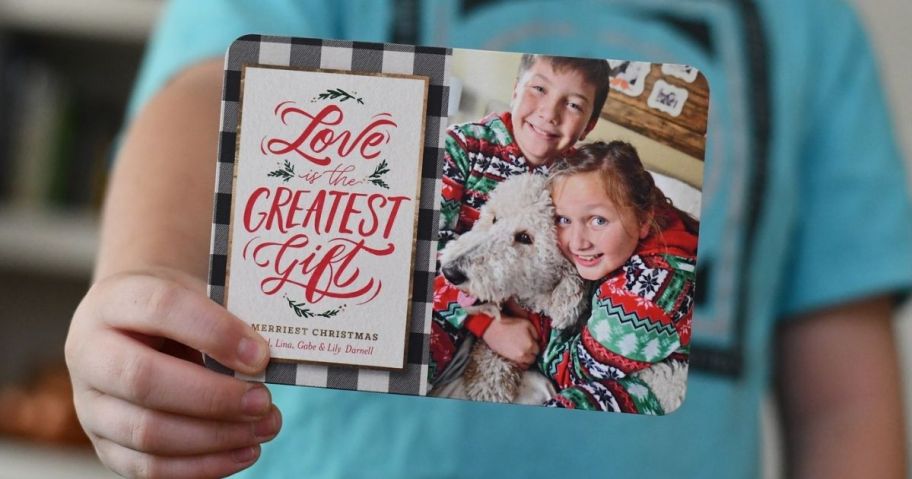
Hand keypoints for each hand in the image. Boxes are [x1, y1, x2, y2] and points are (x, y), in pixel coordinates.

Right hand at [65, 268, 279, 478]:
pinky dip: (203, 466)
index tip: (261, 355)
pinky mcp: (105, 445)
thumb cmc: (177, 312)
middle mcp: (90, 353)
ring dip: (215, 437)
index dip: (214, 332)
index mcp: (114, 300)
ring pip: (147, 432)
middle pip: (143, 380)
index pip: (160, 308)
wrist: (134, 327)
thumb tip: (267, 363)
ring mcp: (90, 405)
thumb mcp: (196, 297)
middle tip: (263, 401)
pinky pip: (149, 468)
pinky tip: (244, 452)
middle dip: (213, 397)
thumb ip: (226, 322)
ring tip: (265, 427)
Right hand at [481, 315, 539, 368]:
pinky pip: (520, 366)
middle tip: (528, 347)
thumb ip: (536, 333)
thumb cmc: (510, 324)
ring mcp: (516, 359)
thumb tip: (538, 340)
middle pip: (533, 358)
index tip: (532, 342)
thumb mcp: (527, 323)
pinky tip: (519, 356)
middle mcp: (524, 354)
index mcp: (530, 345)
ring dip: (527, 359)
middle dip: (532, 353)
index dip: (536, 345)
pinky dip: (521, 363)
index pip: (538, 350)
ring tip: (524, 352)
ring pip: (527, 364)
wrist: (493, 328)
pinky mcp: (509, 360)